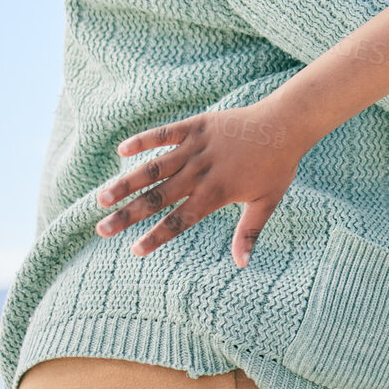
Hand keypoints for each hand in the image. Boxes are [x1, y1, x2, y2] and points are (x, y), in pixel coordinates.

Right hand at [94, 100, 306, 266]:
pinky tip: (122, 151)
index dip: (156, 236)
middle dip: (128, 214)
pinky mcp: (197, 126)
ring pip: (155, 168)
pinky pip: (165, 133)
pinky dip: (144, 140)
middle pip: (158, 197)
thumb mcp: (267, 201)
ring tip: (102, 197)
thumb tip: (242, 265)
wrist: (287, 123)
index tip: (134, 250)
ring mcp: (197, 147)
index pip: (179, 220)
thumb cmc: (278, 165)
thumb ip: (249, 232)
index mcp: (216, 193)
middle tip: (101, 229)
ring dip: (127, 182)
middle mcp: (201, 171)